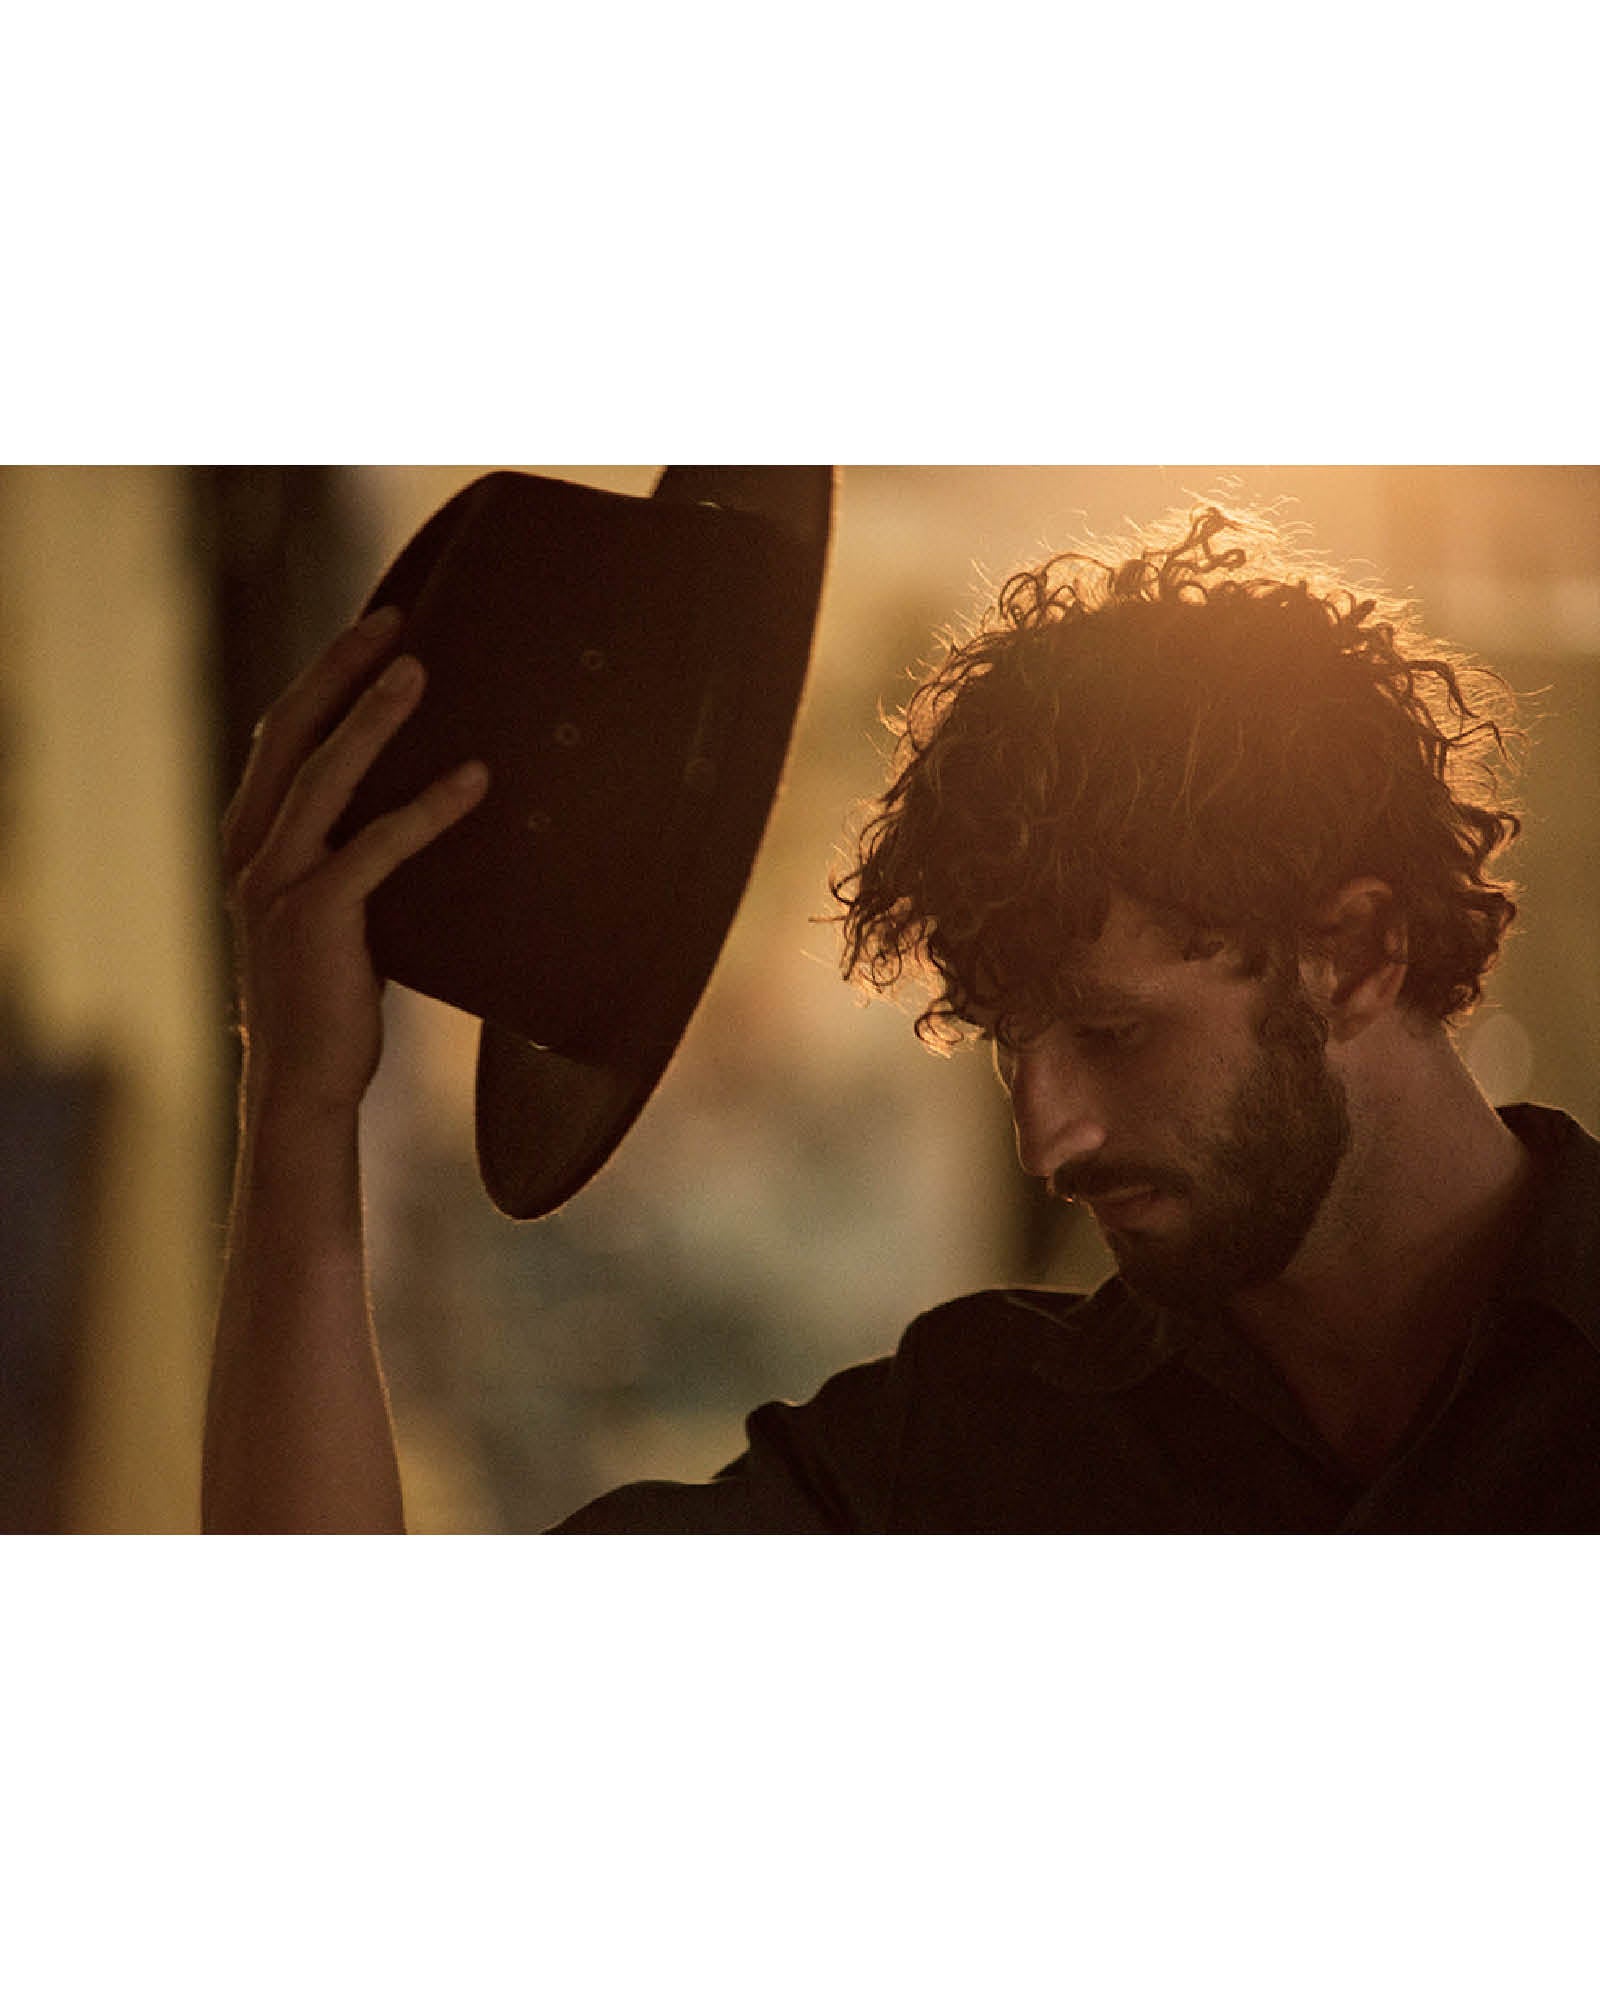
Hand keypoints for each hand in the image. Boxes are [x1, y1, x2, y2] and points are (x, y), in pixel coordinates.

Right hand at [221, 605, 489, 1113]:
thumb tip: (424, 817)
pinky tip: (474, 780)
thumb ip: (355, 863)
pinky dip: (427, 809)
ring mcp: (276, 884)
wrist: (303, 1085)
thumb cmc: (331, 1002)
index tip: (368, 634)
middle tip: (393, 620)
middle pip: (290, 735)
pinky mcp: (315, 919)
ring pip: (323, 776)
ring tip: (421, 670)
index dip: (320, 682)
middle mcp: (251, 854)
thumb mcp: (335, 915)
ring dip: (373, 718)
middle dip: (339, 671)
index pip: (279, 741)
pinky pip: (376, 848)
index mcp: (251, 845)